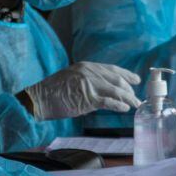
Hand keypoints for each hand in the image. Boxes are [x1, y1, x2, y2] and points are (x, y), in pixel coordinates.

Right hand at [23, 62, 141, 120]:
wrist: (39, 99)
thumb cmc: (53, 92)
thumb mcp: (72, 79)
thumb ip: (89, 82)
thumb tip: (105, 92)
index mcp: (86, 66)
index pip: (112, 69)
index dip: (127, 74)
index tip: (136, 80)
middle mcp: (89, 72)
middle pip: (117, 80)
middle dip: (129, 90)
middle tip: (136, 98)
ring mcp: (89, 84)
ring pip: (116, 91)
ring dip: (128, 99)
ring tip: (134, 105)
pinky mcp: (87, 98)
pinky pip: (109, 102)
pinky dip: (119, 106)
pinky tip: (124, 109)